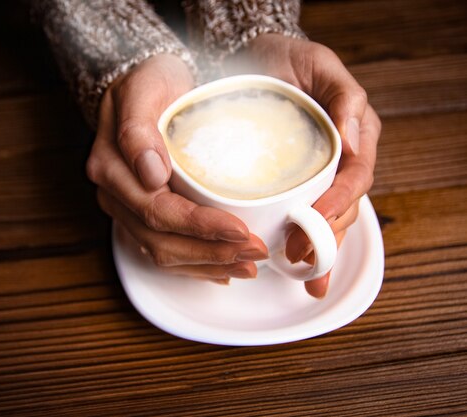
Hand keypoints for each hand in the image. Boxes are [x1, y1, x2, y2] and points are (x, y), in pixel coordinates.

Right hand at [86, 54, 268, 283]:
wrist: (149, 83)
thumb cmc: (150, 82)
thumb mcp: (143, 88)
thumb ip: (138, 129)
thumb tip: (151, 174)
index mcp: (111, 169)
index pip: (158, 210)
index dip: (199, 226)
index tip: (239, 229)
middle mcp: (115, 196)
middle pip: (161, 240)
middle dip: (211, 252)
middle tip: (256, 251)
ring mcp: (126, 209)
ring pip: (164, 253)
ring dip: (208, 265)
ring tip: (247, 265)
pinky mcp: (141, 216)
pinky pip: (165, 250)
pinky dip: (196, 265)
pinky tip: (224, 270)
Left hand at [225, 34, 380, 296]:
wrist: (251, 57)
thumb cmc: (288, 59)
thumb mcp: (320, 65)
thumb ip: (344, 97)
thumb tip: (355, 141)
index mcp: (355, 135)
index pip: (355, 178)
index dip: (339, 202)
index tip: (317, 218)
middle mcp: (339, 158)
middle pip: (343, 206)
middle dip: (325, 236)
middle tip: (301, 256)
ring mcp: (315, 172)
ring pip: (326, 217)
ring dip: (316, 247)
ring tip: (300, 270)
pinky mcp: (289, 180)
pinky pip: (299, 212)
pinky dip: (299, 238)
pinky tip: (292, 262)